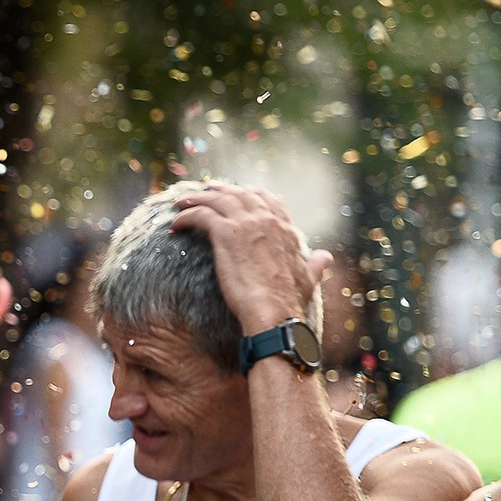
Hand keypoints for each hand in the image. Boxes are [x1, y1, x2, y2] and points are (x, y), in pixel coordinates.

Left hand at [169, 182, 331, 334]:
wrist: (273, 311)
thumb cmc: (289, 302)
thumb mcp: (309, 278)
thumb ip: (315, 264)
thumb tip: (325, 256)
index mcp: (286, 229)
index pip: (268, 200)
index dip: (251, 194)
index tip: (238, 193)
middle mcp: (267, 220)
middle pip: (240, 194)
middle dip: (222, 189)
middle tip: (207, 189)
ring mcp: (246, 224)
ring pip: (217, 199)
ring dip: (197, 199)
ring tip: (182, 202)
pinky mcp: (226, 233)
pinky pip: (200, 214)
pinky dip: (186, 216)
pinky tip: (176, 224)